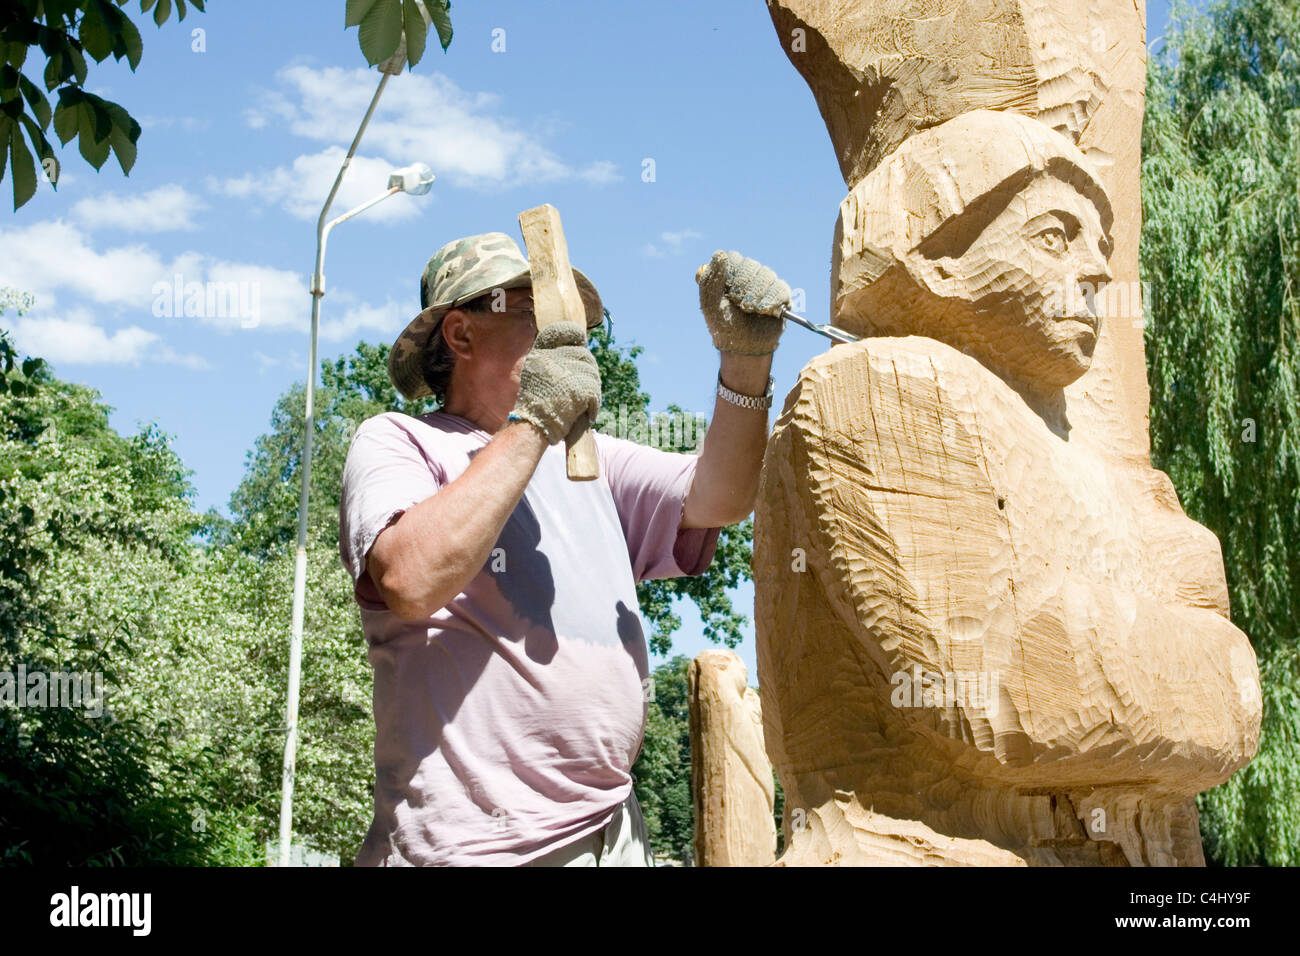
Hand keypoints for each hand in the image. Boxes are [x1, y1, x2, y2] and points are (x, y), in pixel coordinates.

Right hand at [509, 321, 601, 444]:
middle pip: (583, 355)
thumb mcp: (534, 375)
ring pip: (592, 373)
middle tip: (585, 384)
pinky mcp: (580, 387)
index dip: (573, 334)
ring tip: (584, 402)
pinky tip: (588, 413)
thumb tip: (574, 350)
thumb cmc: (533, 406)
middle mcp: (554, 358)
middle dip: (587, 369)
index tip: (580, 339)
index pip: (561, 332)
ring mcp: (568, 372)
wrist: (532, 426)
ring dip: (592, 388)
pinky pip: (595, 391)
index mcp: (541, 353)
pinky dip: (594, 404)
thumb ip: (550, 362)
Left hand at [696, 250, 790, 354]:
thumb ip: (710, 278)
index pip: (734, 258)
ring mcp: (766, 285)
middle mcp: (748, 276)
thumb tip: (719, 253)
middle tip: (739, 304)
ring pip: (767, 275)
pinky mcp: (781, 295)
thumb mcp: (710, 303)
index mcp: (730, 274)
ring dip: (756, 294)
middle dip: (743, 286)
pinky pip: (780, 288)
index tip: (727, 291)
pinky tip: (763, 311)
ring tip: (749, 310)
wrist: (742, 347)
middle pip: (751, 265)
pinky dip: (771, 300)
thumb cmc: (723, 325)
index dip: (731, 273)